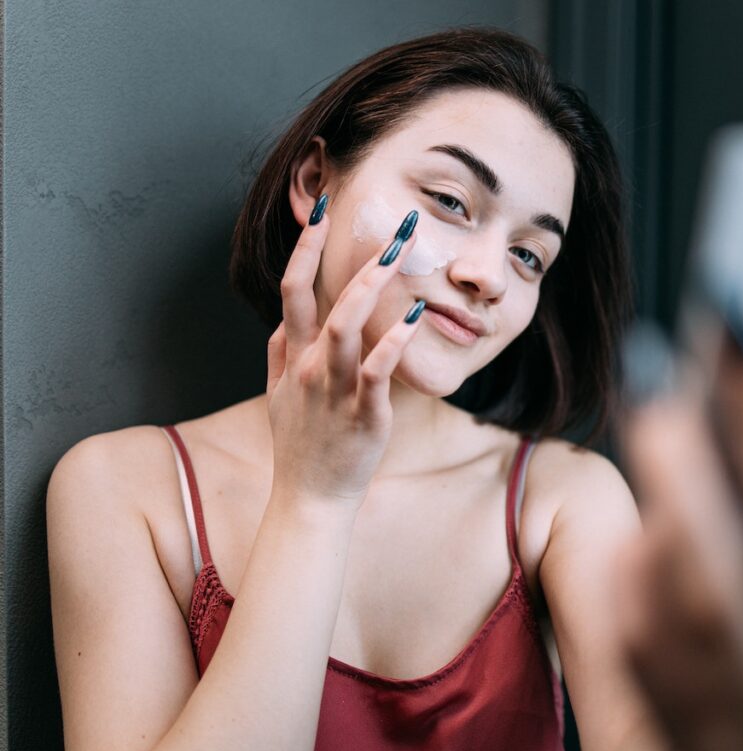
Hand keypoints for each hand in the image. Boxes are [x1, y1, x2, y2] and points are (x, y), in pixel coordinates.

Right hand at [264, 197, 422, 507]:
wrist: (309, 499)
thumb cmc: (299, 445)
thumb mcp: (278, 396)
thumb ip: (279, 354)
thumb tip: (281, 323)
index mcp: (293, 356)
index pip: (293, 289)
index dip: (306, 247)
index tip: (324, 210)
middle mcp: (310, 366)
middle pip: (328, 299)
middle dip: (360, 258)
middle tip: (398, 225)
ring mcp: (334, 390)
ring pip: (346, 328)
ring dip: (373, 287)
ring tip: (402, 255)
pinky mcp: (363, 414)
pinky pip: (377, 372)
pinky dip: (394, 342)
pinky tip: (416, 316)